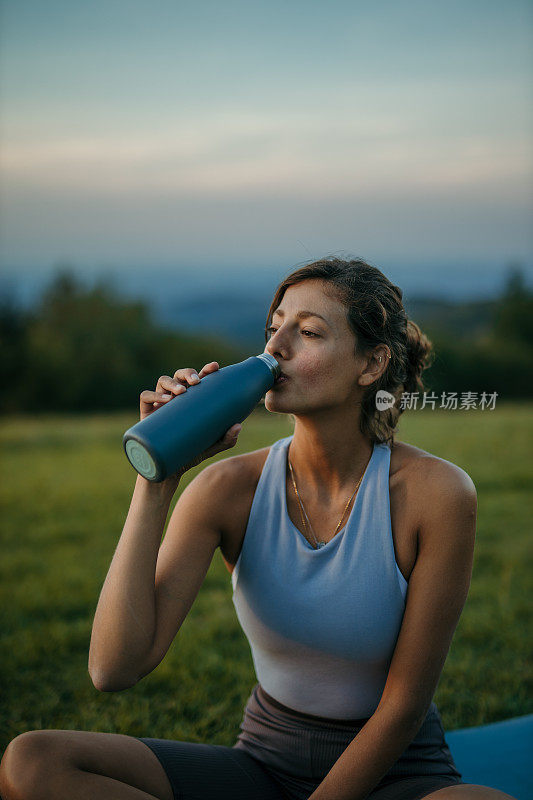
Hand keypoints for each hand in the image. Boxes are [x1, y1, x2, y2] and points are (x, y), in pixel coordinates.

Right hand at [138, 361, 241, 478]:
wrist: (168, 471)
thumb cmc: (191, 454)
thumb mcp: (212, 447)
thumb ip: (227, 439)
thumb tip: (238, 426)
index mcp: (192, 400)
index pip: (199, 379)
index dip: (206, 370)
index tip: (214, 367)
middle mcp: (176, 398)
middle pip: (180, 375)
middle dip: (188, 373)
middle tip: (196, 381)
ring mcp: (160, 404)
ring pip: (163, 381)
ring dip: (173, 382)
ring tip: (181, 391)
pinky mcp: (146, 413)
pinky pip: (146, 396)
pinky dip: (154, 395)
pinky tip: (166, 401)